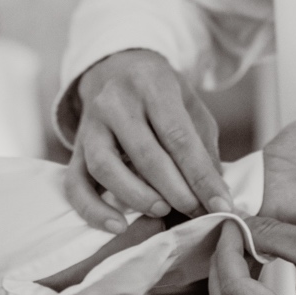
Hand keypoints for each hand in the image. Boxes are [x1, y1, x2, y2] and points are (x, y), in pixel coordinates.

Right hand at [67, 49, 229, 231]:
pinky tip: (117, 226)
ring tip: (162, 211)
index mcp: (152, 86)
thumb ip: (203, 146)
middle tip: (195, 211)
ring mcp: (90, 125)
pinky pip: (75, 183)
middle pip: (145, 154)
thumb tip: (215, 192)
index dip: (201, 176)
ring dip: (137, 197)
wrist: (114, 68)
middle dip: (175, 190)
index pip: (178, 137)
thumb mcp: (189, 104)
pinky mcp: (74, 147)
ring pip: (105, 167)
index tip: (221, 205)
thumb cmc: (160, 93)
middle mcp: (116, 102)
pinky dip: (93, 210)